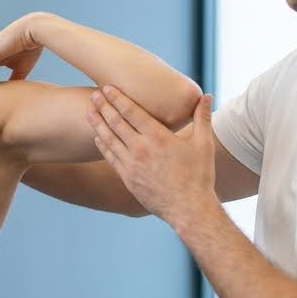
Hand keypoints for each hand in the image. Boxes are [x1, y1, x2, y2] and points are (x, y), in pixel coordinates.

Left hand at [87, 87, 216, 228]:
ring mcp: (131, 165)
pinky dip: (102, 145)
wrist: (188, 209)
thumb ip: (202, 118)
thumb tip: (207, 95)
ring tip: (89, 111)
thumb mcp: (204, 144)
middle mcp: (141, 149)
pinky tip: (97, 137)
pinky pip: (110, 158)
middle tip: (94, 95)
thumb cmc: (199, 176)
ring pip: (109, 139)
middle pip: (116, 122)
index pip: (132, 112)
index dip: (117, 98)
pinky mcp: (127, 178)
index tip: (107, 88)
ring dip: (98, 124)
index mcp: (158, 137)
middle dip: (103, 107)